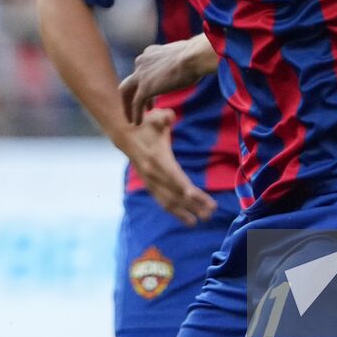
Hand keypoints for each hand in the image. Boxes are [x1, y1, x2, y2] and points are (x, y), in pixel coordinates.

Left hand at [119, 38, 211, 126]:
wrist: (193, 57)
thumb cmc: (196, 56)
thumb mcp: (183, 56)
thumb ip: (178, 61)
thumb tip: (188, 62)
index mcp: (150, 53)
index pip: (143, 69)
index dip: (146, 81)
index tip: (153, 90)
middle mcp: (142, 62)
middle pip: (130, 81)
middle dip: (130, 95)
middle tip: (136, 106)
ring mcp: (141, 75)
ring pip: (126, 92)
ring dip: (128, 106)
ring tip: (132, 119)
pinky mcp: (145, 88)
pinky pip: (136, 104)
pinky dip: (135, 114)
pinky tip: (137, 123)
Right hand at [128, 108, 217, 225]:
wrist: (125, 134)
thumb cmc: (146, 125)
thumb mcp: (155, 117)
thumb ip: (163, 116)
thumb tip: (169, 115)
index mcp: (157, 160)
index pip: (174, 177)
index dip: (185, 187)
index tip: (197, 197)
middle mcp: (153, 174)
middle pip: (175, 193)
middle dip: (193, 204)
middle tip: (211, 213)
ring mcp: (151, 182)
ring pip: (169, 202)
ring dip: (186, 212)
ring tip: (202, 220)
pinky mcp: (150, 186)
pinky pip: (163, 203)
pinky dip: (176, 212)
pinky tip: (189, 219)